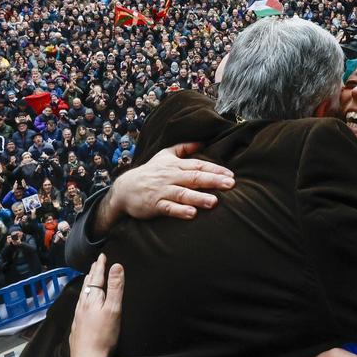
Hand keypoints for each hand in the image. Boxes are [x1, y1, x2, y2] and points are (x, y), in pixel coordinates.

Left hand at [66, 254, 123, 356]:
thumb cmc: (103, 336)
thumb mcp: (114, 309)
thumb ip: (115, 287)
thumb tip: (116, 266)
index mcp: (92, 299)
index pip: (97, 278)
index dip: (100, 266)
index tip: (101, 256)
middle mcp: (83, 305)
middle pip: (87, 285)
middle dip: (92, 273)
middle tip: (95, 264)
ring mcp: (78, 317)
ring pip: (82, 296)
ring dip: (87, 285)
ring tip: (88, 280)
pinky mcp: (77, 327)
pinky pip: (79, 307)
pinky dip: (83, 299)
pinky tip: (83, 305)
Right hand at [97, 143, 233, 230]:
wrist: (125, 188)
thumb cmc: (150, 172)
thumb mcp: (165, 155)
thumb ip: (184, 148)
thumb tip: (203, 142)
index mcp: (175, 165)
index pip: (198, 165)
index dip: (215, 170)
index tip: (231, 175)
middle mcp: (170, 177)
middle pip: (194, 178)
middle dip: (213, 181)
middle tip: (230, 185)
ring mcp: (162, 191)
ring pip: (182, 194)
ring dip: (198, 198)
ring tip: (214, 202)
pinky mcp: (154, 205)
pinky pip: (168, 208)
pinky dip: (179, 211)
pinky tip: (192, 214)